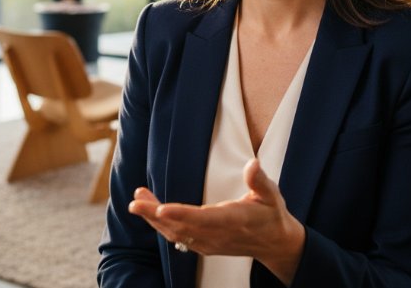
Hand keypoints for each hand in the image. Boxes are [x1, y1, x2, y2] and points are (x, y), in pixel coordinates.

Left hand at [128, 158, 304, 284]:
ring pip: (176, 234)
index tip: (161, 208)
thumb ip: (259, 180)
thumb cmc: (271, 214)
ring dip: (154, 219)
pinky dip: (162, 227)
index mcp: (234, 220)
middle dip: (156, 215)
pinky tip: (151, 213)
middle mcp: (218, 235)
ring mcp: (209, 243)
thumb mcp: (271, 195)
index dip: (181, 214)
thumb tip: (253, 164)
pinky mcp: (205, 246)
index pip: (203, 218)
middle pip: (182, 227)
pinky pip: (179, 239)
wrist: (275, 244)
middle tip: (136, 201)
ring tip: (138, 201)